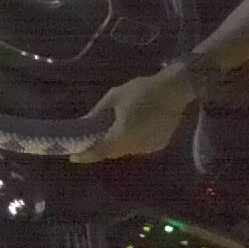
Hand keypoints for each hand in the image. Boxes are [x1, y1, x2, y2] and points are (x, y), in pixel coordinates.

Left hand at [69, 64, 194, 163]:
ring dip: (119, 141)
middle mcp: (135, 148)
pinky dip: (134, 139)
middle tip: (93, 137)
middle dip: (103, 146)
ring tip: (117, 126)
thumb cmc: (142, 90)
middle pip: (113, 151)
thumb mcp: (115, 97)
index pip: (99, 152)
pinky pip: (140, 145)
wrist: (175, 90)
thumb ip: (97, 113)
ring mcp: (148, 148)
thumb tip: (84, 123)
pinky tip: (137, 125)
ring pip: (128, 149)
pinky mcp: (159, 145)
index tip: (73, 157)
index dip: (85, 156)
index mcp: (121, 137)